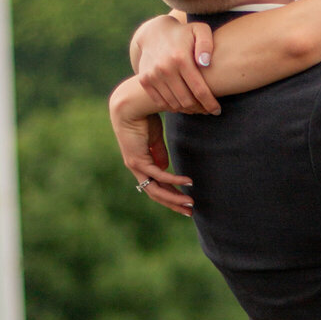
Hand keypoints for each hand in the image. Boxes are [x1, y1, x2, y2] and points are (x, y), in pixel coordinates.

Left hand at [110, 80, 193, 214]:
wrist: (130, 107)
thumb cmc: (142, 118)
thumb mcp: (154, 138)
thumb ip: (158, 153)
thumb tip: (165, 166)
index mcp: (141, 164)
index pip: (157, 186)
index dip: (171, 195)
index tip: (185, 201)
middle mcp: (137, 169)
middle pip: (156, 194)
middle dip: (174, 204)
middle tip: (189, 212)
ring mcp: (136, 166)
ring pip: (156, 190)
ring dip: (174, 198)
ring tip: (190, 203)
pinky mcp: (138, 160)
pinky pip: (159, 175)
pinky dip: (174, 180)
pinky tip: (187, 182)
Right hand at [131, 13, 219, 114]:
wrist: (155, 32)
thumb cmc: (184, 34)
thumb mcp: (200, 30)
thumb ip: (206, 43)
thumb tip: (205, 63)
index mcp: (181, 58)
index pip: (199, 90)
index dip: (210, 104)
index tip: (217, 110)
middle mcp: (164, 68)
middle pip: (186, 101)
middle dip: (200, 109)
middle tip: (207, 110)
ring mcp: (152, 75)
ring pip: (174, 104)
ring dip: (187, 110)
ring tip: (197, 108)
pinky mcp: (144, 80)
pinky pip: (160, 102)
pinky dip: (173, 107)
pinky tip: (182, 105)